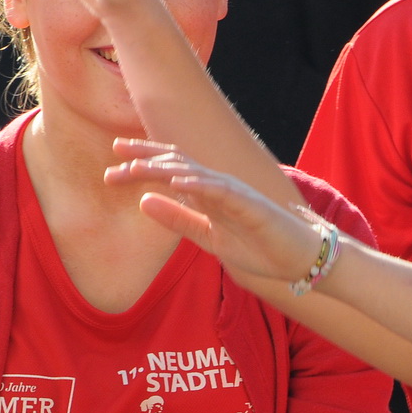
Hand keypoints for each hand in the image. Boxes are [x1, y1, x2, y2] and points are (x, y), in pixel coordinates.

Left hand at [107, 141, 332, 286]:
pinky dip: (200, 184)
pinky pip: (223, 191)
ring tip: (138, 167)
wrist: (299, 261)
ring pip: (196, 173)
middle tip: (116, 151)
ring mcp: (236, 194)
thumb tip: (143, 201)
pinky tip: (179, 181)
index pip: (171, 171)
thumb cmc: (258, 248)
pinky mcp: (252, 206)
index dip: (143, 164)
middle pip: (179, 162)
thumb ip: (178, 219)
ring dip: (166, 168)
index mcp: (208, 195)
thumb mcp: (208, 237)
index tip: (113, 167)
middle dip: (147, 156)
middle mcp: (219, 187)